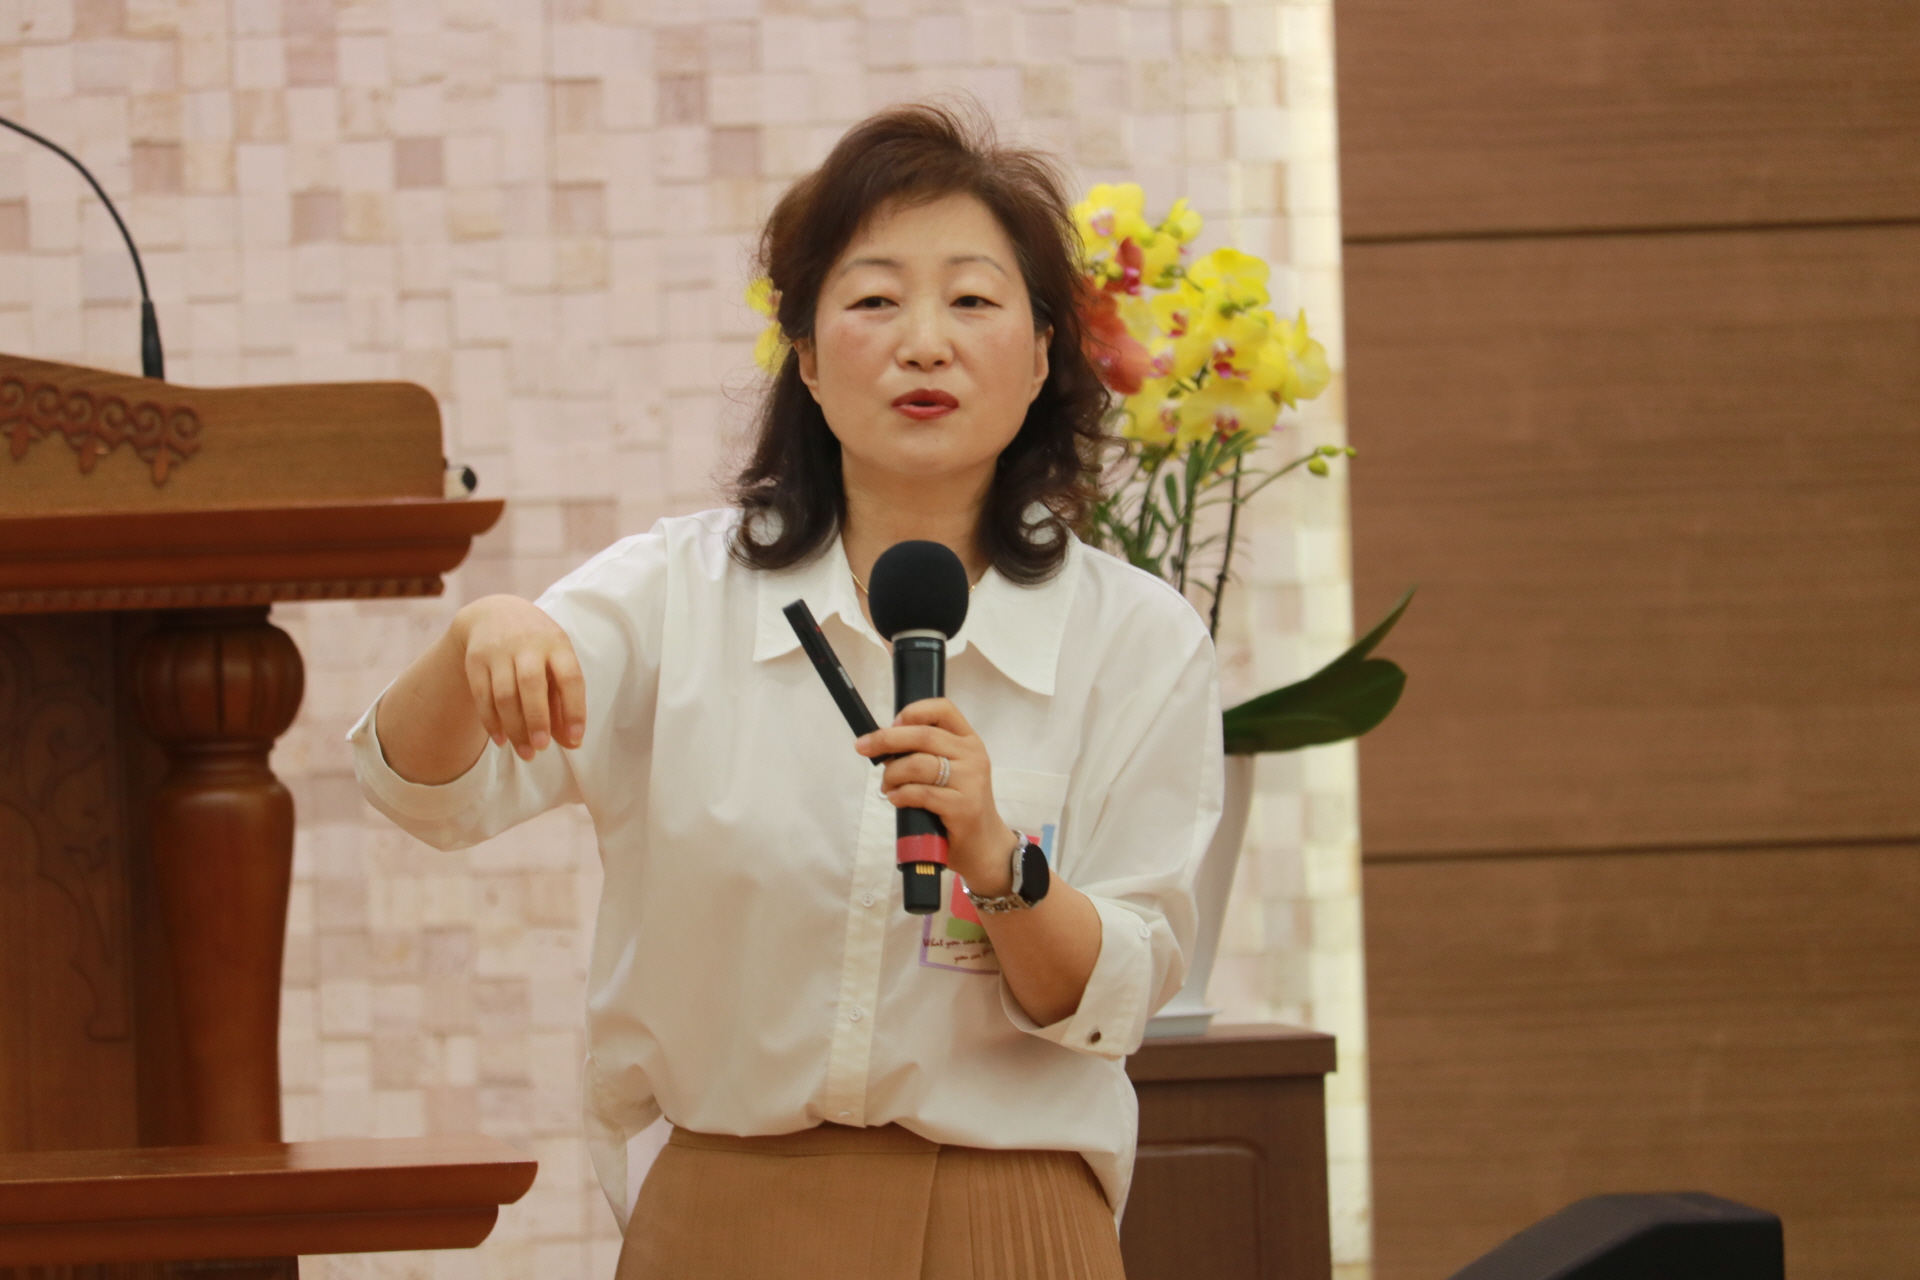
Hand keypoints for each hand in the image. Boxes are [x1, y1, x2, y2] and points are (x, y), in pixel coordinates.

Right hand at [451, 595, 585, 760]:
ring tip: (526, 753)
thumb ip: (564, 702)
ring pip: (504, 694)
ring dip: (514, 728)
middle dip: (537, 720)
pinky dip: (491, 722)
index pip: (569, 677)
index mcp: (557, 644)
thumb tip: (573, 743)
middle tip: (542, 749)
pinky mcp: (475, 660)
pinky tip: (502, 740)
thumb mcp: (556, 663)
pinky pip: (482, 696)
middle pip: (531, 684)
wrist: (494, 613)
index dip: (574, 709)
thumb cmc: (537, 648)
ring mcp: (498, 651)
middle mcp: (527, 644)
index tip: (576, 738)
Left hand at [856, 698, 1015, 896]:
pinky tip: (896, 799)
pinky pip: (921, 793)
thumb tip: (883, 744)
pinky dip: (901, 795)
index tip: (893, 723)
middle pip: (923, 735)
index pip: (944, 709)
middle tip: (863, 747)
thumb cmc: (959, 805)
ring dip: (892, 774)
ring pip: (918, 764)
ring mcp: (971, 781)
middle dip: (886, 740)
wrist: (985, 846)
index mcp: (969, 741)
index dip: (914, 712)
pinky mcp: (963, 807)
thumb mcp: (950, 771)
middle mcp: (973, 756)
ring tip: (887, 786)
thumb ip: (926, 753)